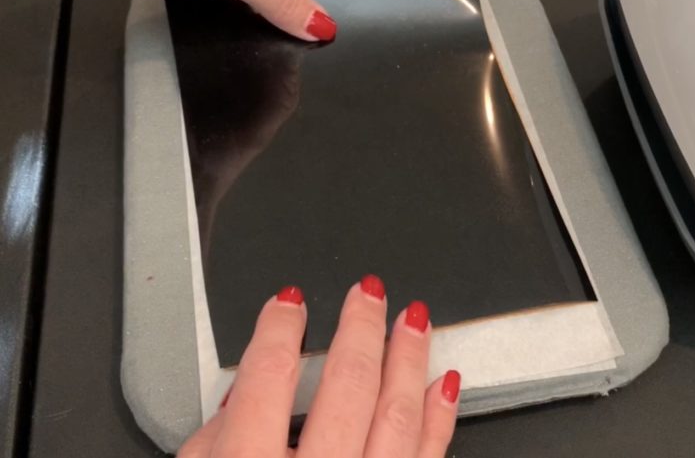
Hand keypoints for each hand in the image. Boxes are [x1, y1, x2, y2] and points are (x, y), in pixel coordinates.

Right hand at [178, 278, 459, 457]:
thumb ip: (214, 441)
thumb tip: (240, 394)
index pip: (267, 376)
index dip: (277, 328)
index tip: (288, 302)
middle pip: (347, 384)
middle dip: (360, 326)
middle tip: (368, 291)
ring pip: (398, 413)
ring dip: (408, 357)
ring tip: (413, 318)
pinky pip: (429, 456)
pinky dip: (439, 416)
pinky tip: (442, 381)